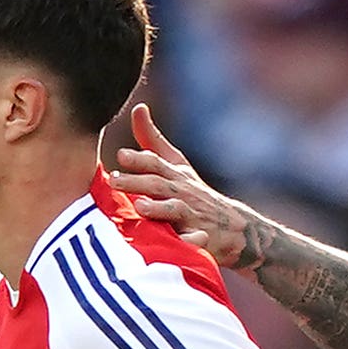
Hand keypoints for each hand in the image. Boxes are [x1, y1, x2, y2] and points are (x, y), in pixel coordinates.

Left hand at [113, 105, 268, 270]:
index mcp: (174, 175)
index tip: (121, 156)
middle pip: (158, 184)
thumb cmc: (194, 193)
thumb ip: (153, 139)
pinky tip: (173, 241)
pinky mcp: (200, 237)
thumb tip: (139, 108)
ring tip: (139, 206)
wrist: (233, 226)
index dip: (139, 159)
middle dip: (137, 181)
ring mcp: (191, 214)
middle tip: (114, 180)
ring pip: (174, 210)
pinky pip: (193, 239)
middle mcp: (182, 192)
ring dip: (157, 208)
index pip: (155, 163)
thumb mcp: (176, 165)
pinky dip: (186, 240)